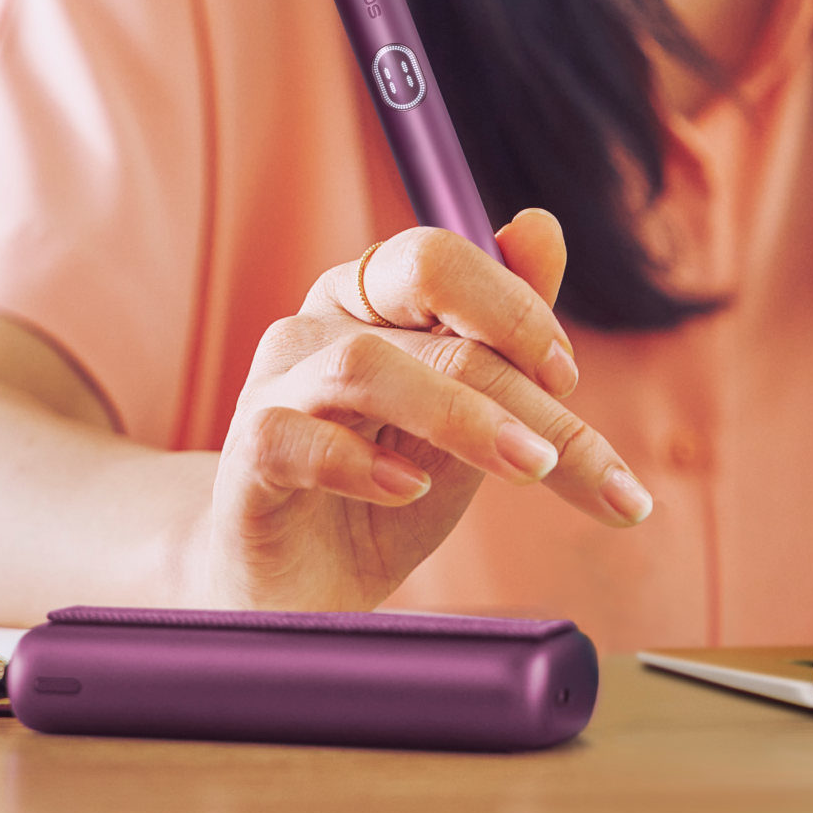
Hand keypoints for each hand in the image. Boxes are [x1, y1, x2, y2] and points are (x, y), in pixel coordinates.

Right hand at [206, 208, 652, 610]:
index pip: (444, 262)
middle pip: (420, 299)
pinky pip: (294, 437)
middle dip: (514, 376)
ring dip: (459, 415)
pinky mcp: (246, 458)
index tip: (566, 381)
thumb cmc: (394, 488)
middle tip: (561, 451)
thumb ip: (509, 329)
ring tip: (525, 468)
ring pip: (364, 362)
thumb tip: (542, 224)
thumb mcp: (472, 414)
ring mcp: (275, 386)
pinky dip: (361, 463)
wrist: (306, 587)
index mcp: (372, 296)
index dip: (515, 310)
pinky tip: (411, 492)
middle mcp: (318, 322)